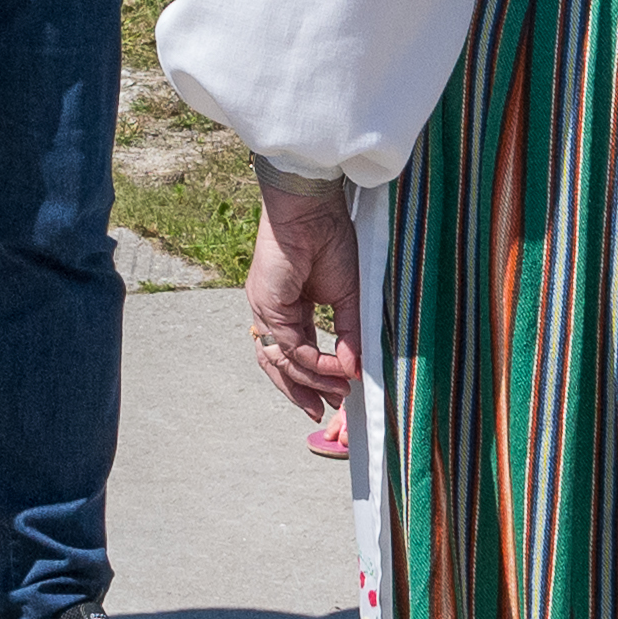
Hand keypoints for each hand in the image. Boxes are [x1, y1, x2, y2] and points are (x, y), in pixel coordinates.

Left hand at [242, 173, 360, 450]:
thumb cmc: (331, 238)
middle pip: (278, 364)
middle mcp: (271, 312)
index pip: (294, 352)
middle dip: (301, 391)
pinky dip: (313, 361)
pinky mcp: (266, 304)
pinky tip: (335, 369)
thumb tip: (353, 370)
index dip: (312, 377)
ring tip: (334, 396)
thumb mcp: (348, 295)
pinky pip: (290, 346)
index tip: (339, 393)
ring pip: (281, 361)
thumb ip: (348, 334)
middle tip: (322, 411)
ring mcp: (264, 309)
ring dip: (308, 382)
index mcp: (289, 307)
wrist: (314, 207)